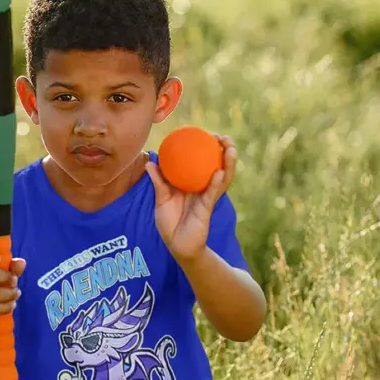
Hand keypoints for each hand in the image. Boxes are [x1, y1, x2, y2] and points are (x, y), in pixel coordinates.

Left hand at [146, 134, 236, 262]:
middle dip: (225, 151)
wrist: (176, 245)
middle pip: (219, 166)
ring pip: (222, 177)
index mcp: (192, 183)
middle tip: (224, 138)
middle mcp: (203, 188)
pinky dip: (216, 182)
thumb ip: (158, 181)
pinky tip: (219, 172)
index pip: (204, 162)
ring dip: (228, 163)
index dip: (209, 148)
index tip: (208, 133)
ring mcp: (207, 197)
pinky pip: (212, 193)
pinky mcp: (207, 208)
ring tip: (230, 149)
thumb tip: (150, 162)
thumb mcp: (161, 199)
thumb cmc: (169, 223)